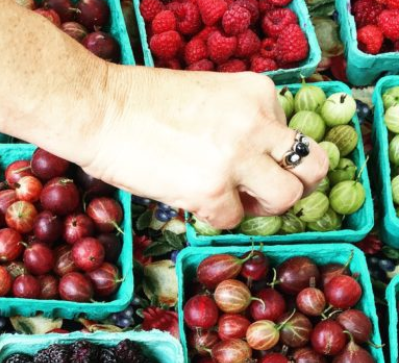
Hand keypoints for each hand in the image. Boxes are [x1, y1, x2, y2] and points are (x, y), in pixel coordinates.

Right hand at [79, 68, 328, 229]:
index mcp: (258, 93)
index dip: (270, 154)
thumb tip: (245, 159)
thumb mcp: (206, 95)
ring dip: (263, 207)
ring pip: (287, 197)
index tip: (246, 163)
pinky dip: (215, 218)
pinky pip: (233, 220)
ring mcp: (238, 159)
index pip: (291, 133)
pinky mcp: (211, 191)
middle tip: (266, 193)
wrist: (99, 109)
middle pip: (313, 166)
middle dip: (294, 184)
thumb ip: (236, 120)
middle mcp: (258, 123)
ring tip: (232, 202)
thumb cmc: (137, 102)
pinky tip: (190, 201)